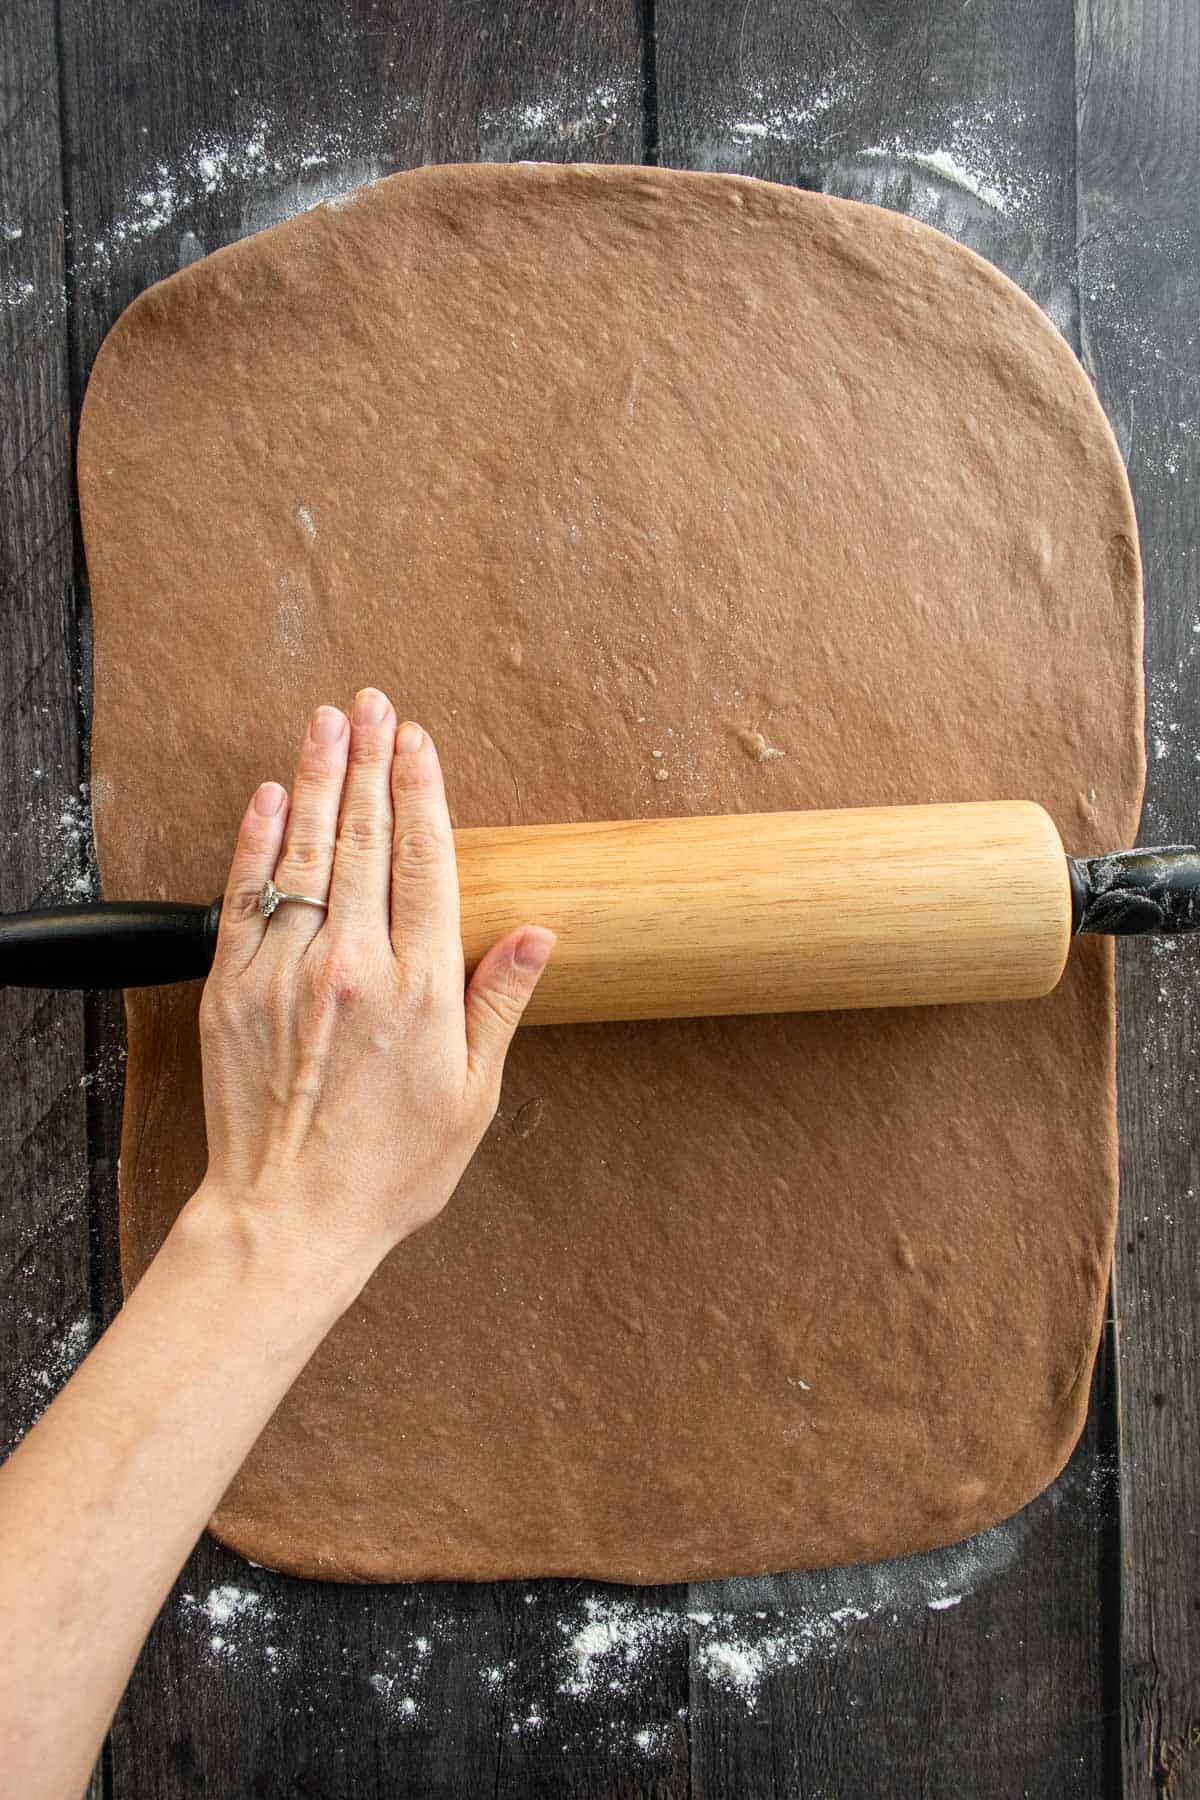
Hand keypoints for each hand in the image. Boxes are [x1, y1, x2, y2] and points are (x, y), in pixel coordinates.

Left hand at [194, 687, 554, 1289]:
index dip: (422, 792)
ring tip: (329, 722)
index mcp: (418, 989)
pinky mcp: (231, 989)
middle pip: (364, 839)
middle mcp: (349, 966)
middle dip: (371, 762)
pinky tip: (269, 796)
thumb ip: (498, 1002)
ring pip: (304, 852)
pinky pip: (244, 895)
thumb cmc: (388, 1169)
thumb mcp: (472, 1095)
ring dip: (318, 779)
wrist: (288, 1219)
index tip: (420, 742)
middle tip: (375, 704)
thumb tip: (536, 932)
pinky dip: (256, 841)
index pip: (424, 861)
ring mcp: (284, 973)